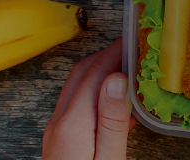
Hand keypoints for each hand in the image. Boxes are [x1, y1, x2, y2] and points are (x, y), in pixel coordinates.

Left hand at [43, 38, 134, 158]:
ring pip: (77, 88)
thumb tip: (117, 80)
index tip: (132, 41)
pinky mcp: (60, 139)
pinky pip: (77, 106)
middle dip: (106, 57)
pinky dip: (96, 93)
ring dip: (100, 74)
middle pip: (81, 75)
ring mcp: (57, 130)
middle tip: (132, 52)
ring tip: (127, 72)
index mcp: (72, 124)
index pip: (94, 74)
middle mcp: (59, 122)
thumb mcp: (108, 157)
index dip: (114, 53)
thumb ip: (112, 120)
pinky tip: (115, 102)